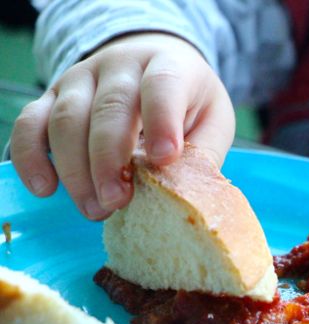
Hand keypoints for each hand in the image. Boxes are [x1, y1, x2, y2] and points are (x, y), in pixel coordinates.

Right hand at [10, 32, 234, 219]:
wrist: (153, 67)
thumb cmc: (189, 103)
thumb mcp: (213, 121)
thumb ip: (202, 152)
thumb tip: (182, 195)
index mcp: (170, 65)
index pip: (162, 85)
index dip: (162, 121)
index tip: (164, 158)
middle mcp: (121, 65)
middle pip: (108, 108)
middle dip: (109, 159)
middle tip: (117, 201)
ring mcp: (82, 78)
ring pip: (66, 118)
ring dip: (76, 169)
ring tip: (95, 209)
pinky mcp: (53, 97)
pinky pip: (30, 123)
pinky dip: (31, 157)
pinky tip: (45, 189)